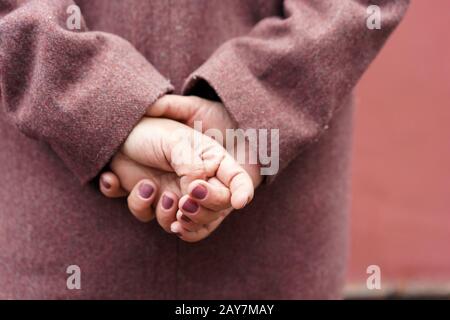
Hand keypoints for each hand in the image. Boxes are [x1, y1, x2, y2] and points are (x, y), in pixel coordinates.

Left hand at [101, 114, 255, 241]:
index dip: (242, 191)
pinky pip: (153, 218)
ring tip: (155, 192)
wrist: (116, 137)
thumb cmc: (149, 132)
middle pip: (214, 209)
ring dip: (169, 215)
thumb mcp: (174, 142)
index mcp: (210, 160)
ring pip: (187, 222)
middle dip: (201, 211)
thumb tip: (196, 194)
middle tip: (183, 203)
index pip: (236, 179)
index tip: (240, 203)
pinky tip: (136, 186)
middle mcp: (198, 181)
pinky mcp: (154, 203)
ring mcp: (177, 194)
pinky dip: (141, 206)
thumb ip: (193, 168)